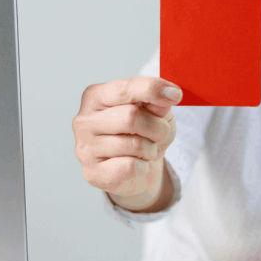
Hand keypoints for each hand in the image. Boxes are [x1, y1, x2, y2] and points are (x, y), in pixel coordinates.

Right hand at [73, 76, 181, 210]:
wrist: (137, 170)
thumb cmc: (143, 134)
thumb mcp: (156, 112)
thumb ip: (157, 102)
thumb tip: (165, 98)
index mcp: (95, 96)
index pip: (125, 88)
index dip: (153, 89)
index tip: (176, 94)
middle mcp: (84, 120)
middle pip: (131, 117)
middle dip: (157, 127)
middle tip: (161, 133)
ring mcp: (84, 148)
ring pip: (133, 145)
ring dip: (150, 149)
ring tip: (146, 150)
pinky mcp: (92, 173)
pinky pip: (130, 167)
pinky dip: (143, 166)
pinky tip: (136, 164)